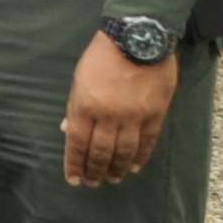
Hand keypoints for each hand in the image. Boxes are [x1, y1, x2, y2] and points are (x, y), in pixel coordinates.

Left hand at [61, 37, 178, 186]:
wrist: (138, 39)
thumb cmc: (102, 57)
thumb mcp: (79, 79)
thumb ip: (74, 107)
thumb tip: (67, 131)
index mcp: (85, 105)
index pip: (77, 142)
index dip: (75, 163)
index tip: (74, 179)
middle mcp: (109, 115)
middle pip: (100, 151)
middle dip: (95, 171)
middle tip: (93, 183)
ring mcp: (133, 116)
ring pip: (124, 151)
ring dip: (116, 168)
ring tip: (112, 179)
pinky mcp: (155, 113)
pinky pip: (147, 142)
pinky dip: (139, 157)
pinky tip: (133, 167)